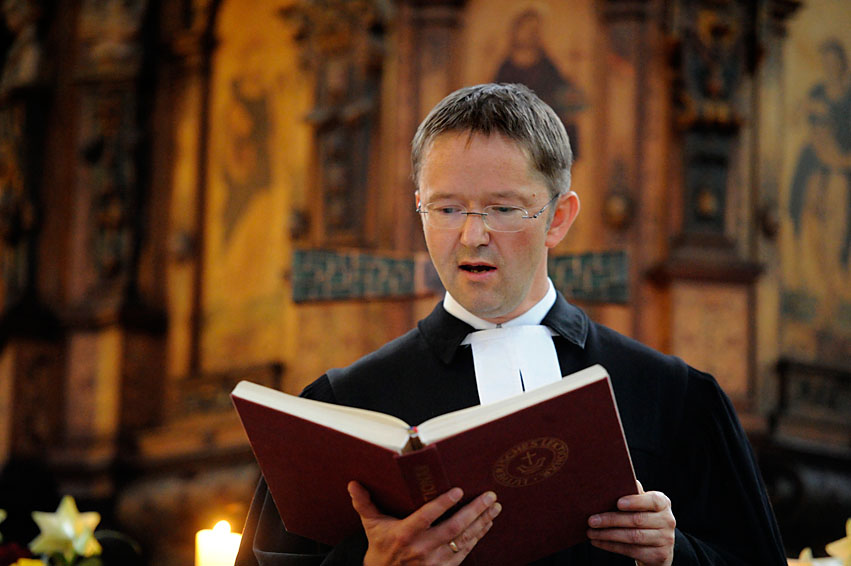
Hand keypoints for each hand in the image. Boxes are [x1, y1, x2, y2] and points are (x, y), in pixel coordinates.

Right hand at [348, 481, 500, 565]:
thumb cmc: (380, 548)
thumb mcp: (371, 525)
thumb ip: (364, 503)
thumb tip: (353, 483)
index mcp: (405, 534)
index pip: (427, 516)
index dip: (443, 504)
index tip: (458, 491)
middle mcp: (422, 548)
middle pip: (454, 527)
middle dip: (475, 511)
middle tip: (489, 496)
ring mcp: (435, 561)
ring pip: (464, 540)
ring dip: (481, 522)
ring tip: (495, 508)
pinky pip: (465, 552)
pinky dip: (478, 537)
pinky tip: (487, 524)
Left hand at [586, 481, 674, 565]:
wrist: (658, 546)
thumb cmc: (644, 518)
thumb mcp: (642, 505)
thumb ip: (633, 494)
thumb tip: (613, 481)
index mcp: (663, 503)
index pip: (652, 501)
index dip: (635, 502)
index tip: (618, 503)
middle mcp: (667, 520)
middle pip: (637, 520)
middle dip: (611, 520)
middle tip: (591, 520)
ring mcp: (665, 539)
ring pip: (633, 537)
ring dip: (608, 535)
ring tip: (590, 532)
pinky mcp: (658, 555)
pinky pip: (631, 551)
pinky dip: (611, 546)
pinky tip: (598, 542)